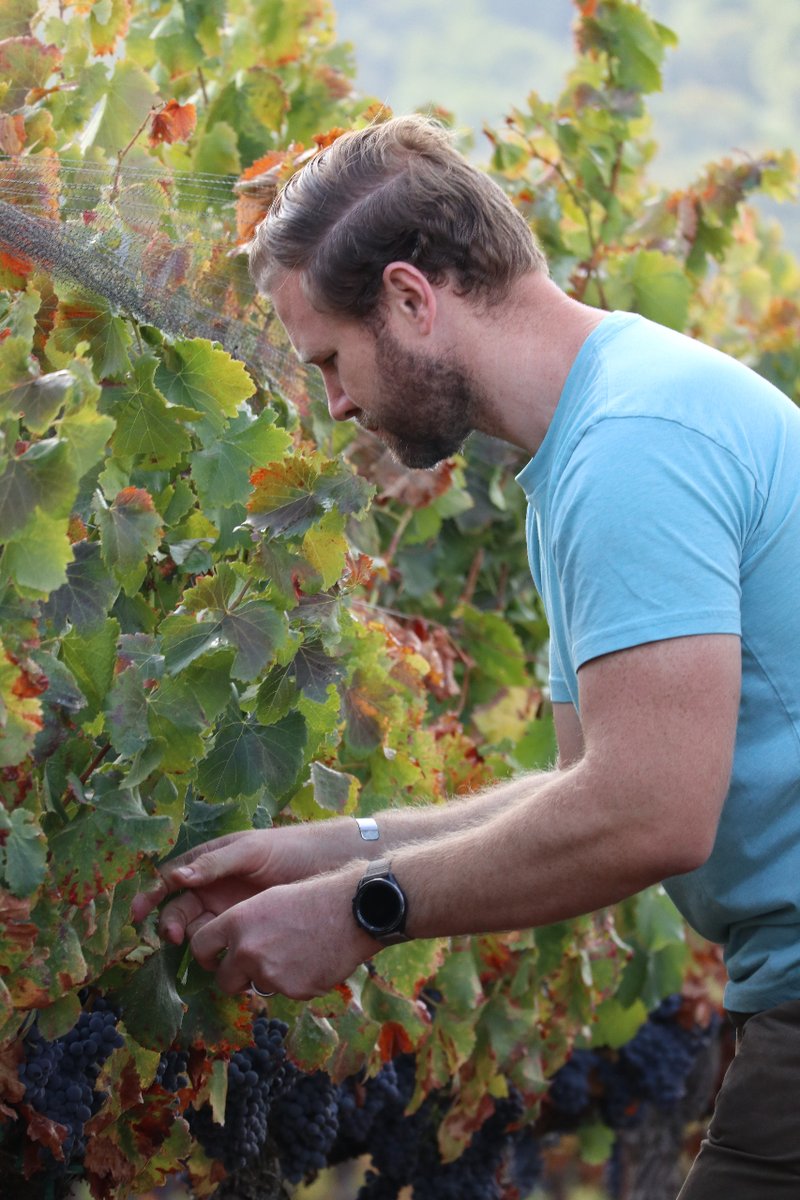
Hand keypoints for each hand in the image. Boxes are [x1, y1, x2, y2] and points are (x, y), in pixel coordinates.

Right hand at [131, 828, 319, 942]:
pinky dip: (215, 953)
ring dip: (193, 941)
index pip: (171, 879)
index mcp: (208, 863)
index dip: (151, 895)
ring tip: (204, 948)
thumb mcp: (250, 851)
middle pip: (178, 910)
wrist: (327, 867)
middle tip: (174, 935)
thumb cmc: (287, 849)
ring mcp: (227, 911)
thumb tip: (177, 877)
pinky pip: (221, 944)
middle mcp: (212, 888)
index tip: (138, 912)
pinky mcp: (244, 930)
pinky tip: (219, 960)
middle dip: (170, 923)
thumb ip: (214, 863)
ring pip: (197, 931)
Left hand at [187, 867, 377, 999]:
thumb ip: (244, 926)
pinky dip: (296, 981)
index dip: (206, 955)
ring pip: (258, 986)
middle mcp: (247, 951)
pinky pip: (287, 992)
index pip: (200, 947)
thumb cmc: (313, 897)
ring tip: (297, 953)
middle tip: (254, 967)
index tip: (214, 959)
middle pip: (224, 980)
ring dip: (271, 976)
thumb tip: (232, 948)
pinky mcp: (293, 991)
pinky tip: (314, 961)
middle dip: (236, 978)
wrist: (352, 911)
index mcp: (237, 922)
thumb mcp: (269, 900)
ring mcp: (269, 974)